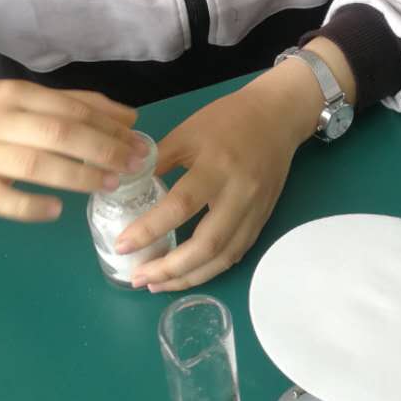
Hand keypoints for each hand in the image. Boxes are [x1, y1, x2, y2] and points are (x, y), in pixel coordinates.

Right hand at [0, 80, 147, 221]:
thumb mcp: (24, 95)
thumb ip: (74, 104)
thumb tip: (128, 118)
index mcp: (17, 94)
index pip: (70, 109)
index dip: (109, 126)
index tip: (139, 141)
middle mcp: (0, 120)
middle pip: (57, 134)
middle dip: (102, 150)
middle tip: (133, 165)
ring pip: (33, 164)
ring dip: (76, 176)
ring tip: (109, 184)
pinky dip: (29, 206)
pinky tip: (56, 210)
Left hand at [115, 61, 327, 291]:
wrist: (277, 116)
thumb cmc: (228, 119)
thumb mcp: (187, 131)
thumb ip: (158, 161)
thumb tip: (125, 187)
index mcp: (217, 166)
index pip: (180, 206)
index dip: (149, 230)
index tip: (123, 245)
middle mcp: (240, 193)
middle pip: (206, 244)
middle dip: (170, 269)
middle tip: (138, 277)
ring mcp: (255, 210)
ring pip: (224, 257)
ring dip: (189, 277)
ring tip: (157, 283)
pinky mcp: (262, 219)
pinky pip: (236, 253)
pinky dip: (210, 269)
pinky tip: (188, 273)